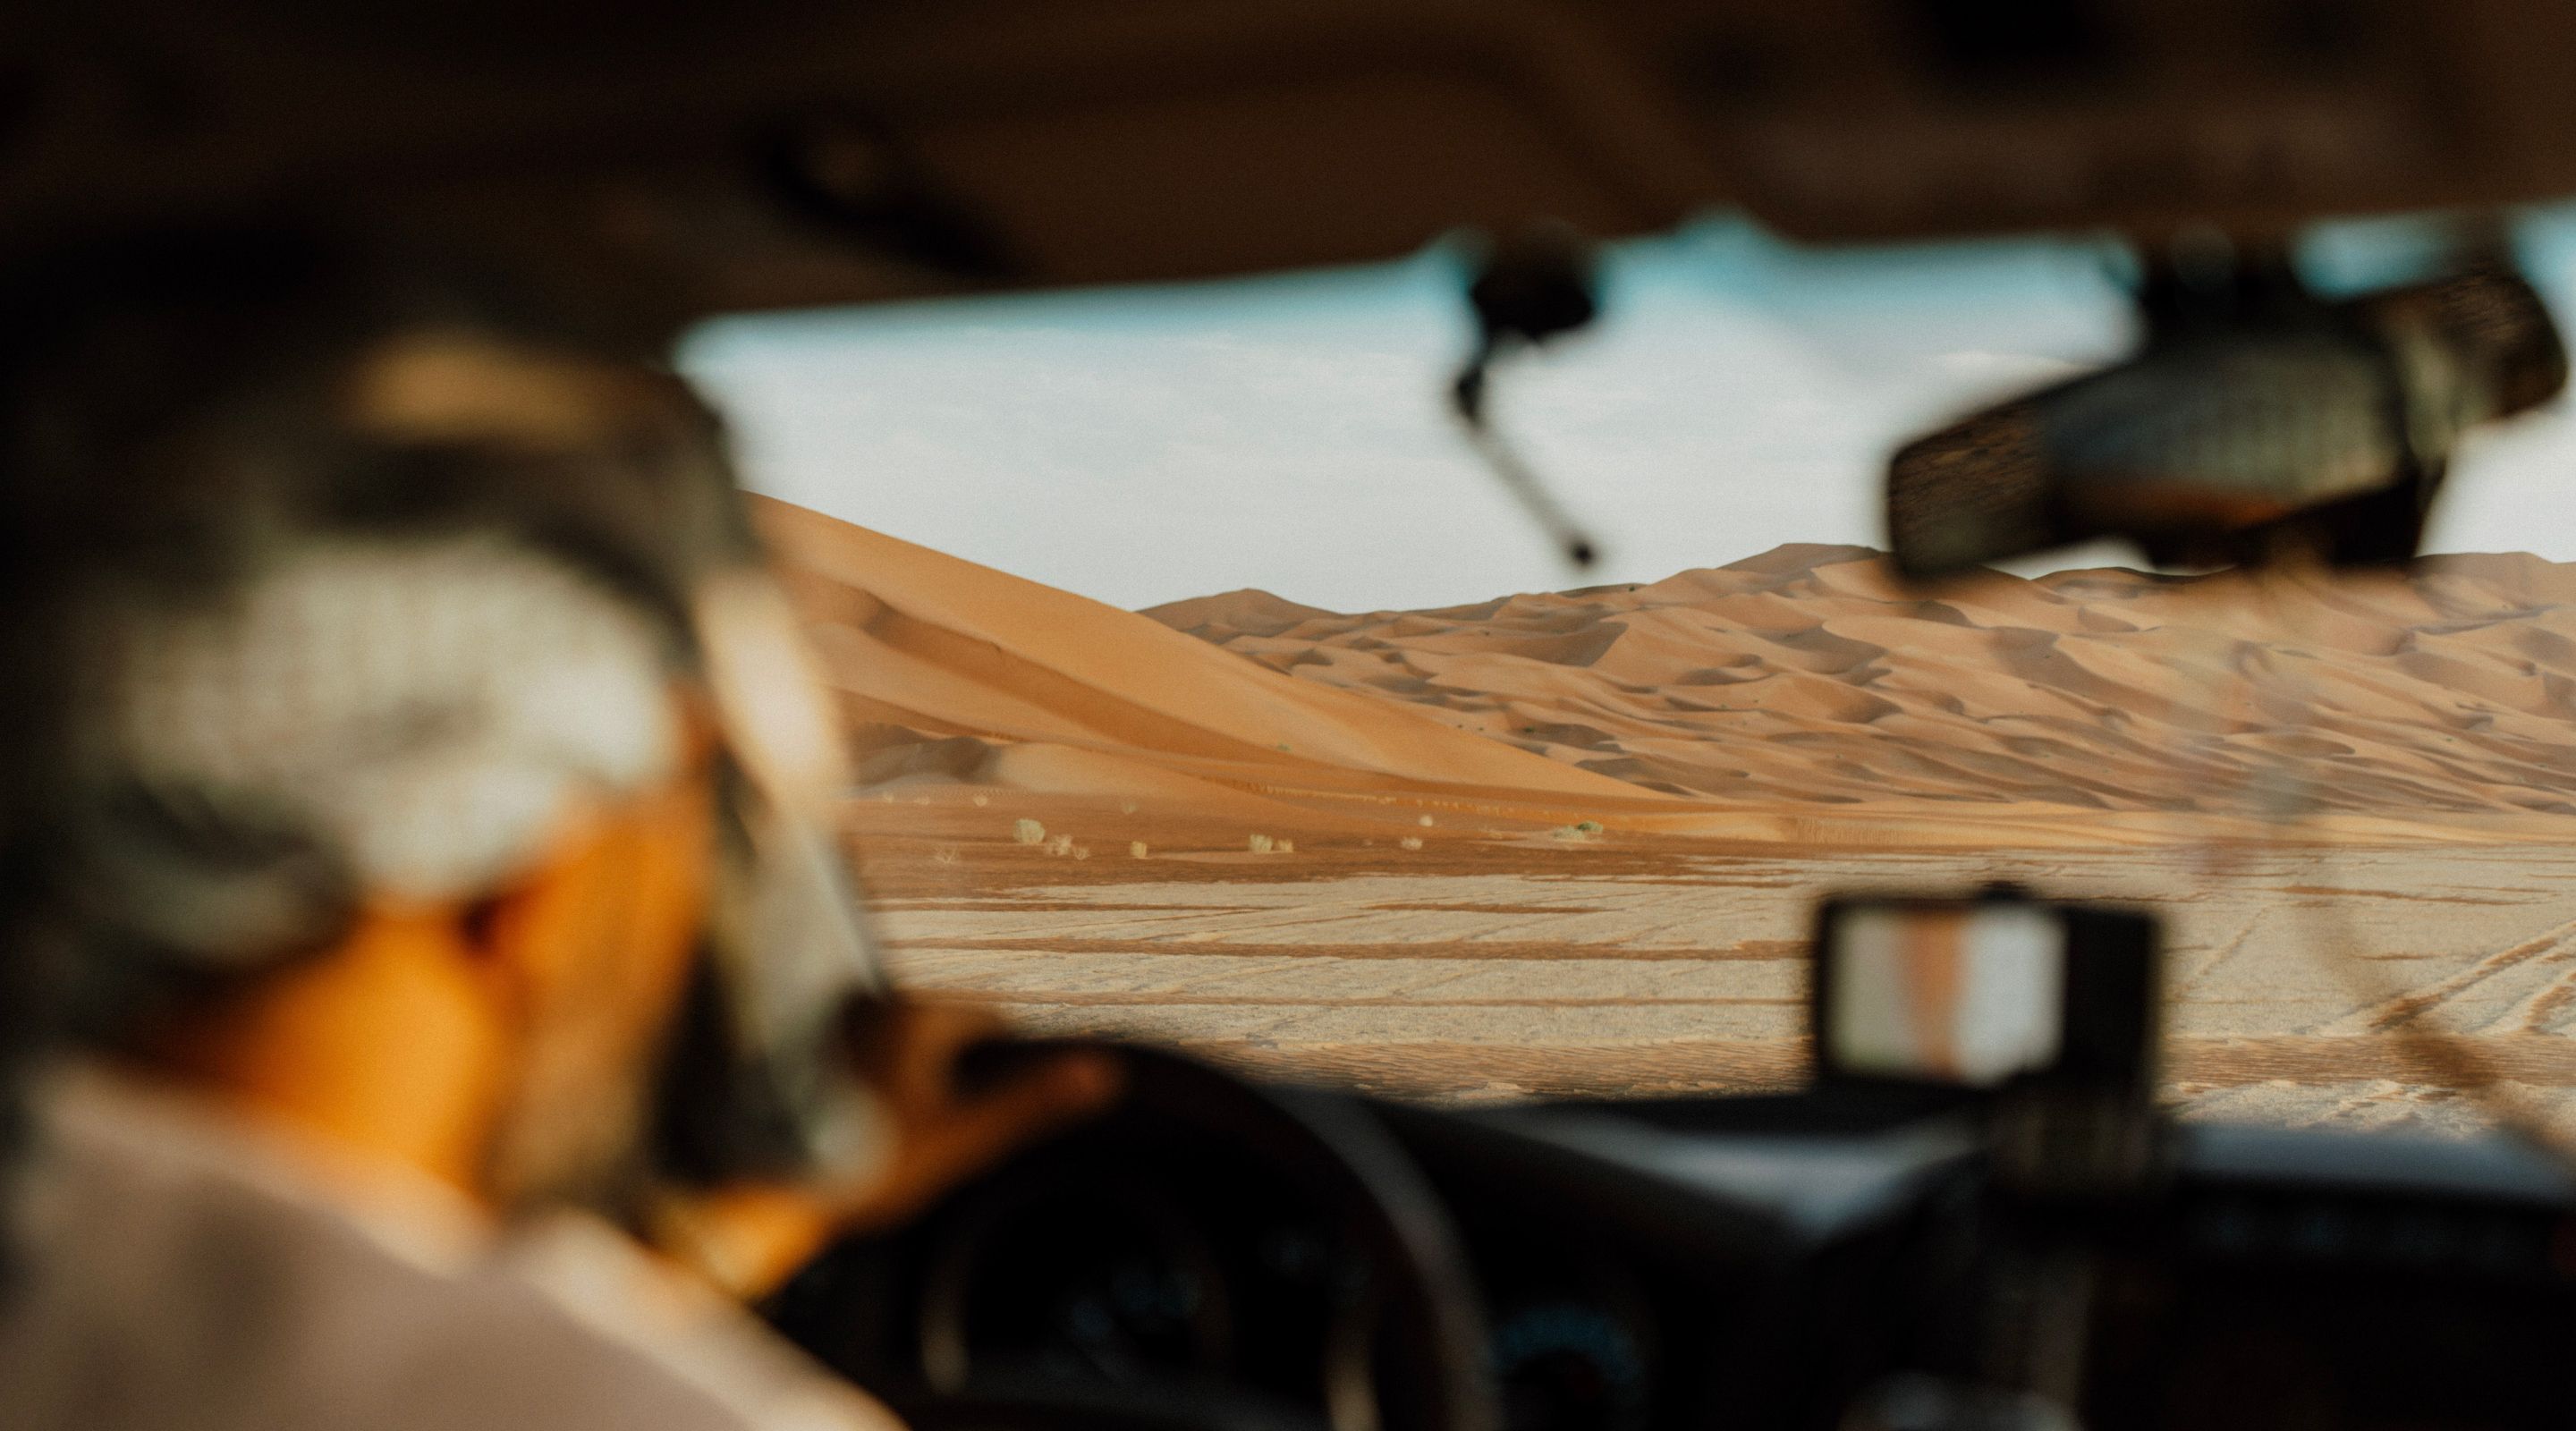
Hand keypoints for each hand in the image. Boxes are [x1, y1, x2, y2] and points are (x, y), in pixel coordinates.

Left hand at [649, 998, 1119, 1299]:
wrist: (761, 1193)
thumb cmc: (863, 1166)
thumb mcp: (959, 1140)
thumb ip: (1029, 1103)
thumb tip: (1101, 1073)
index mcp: (916, 1015)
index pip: (989, 1018)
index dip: (1003, 1063)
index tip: (992, 1106)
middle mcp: (871, 1004)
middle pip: (944, 1026)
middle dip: (956, 1069)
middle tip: (945, 1129)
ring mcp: (833, 1023)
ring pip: (903, 1041)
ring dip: (915, 1074)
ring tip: (901, 1130)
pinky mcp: (803, 1048)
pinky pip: (862, 1054)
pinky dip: (875, 1080)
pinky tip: (864, 1122)